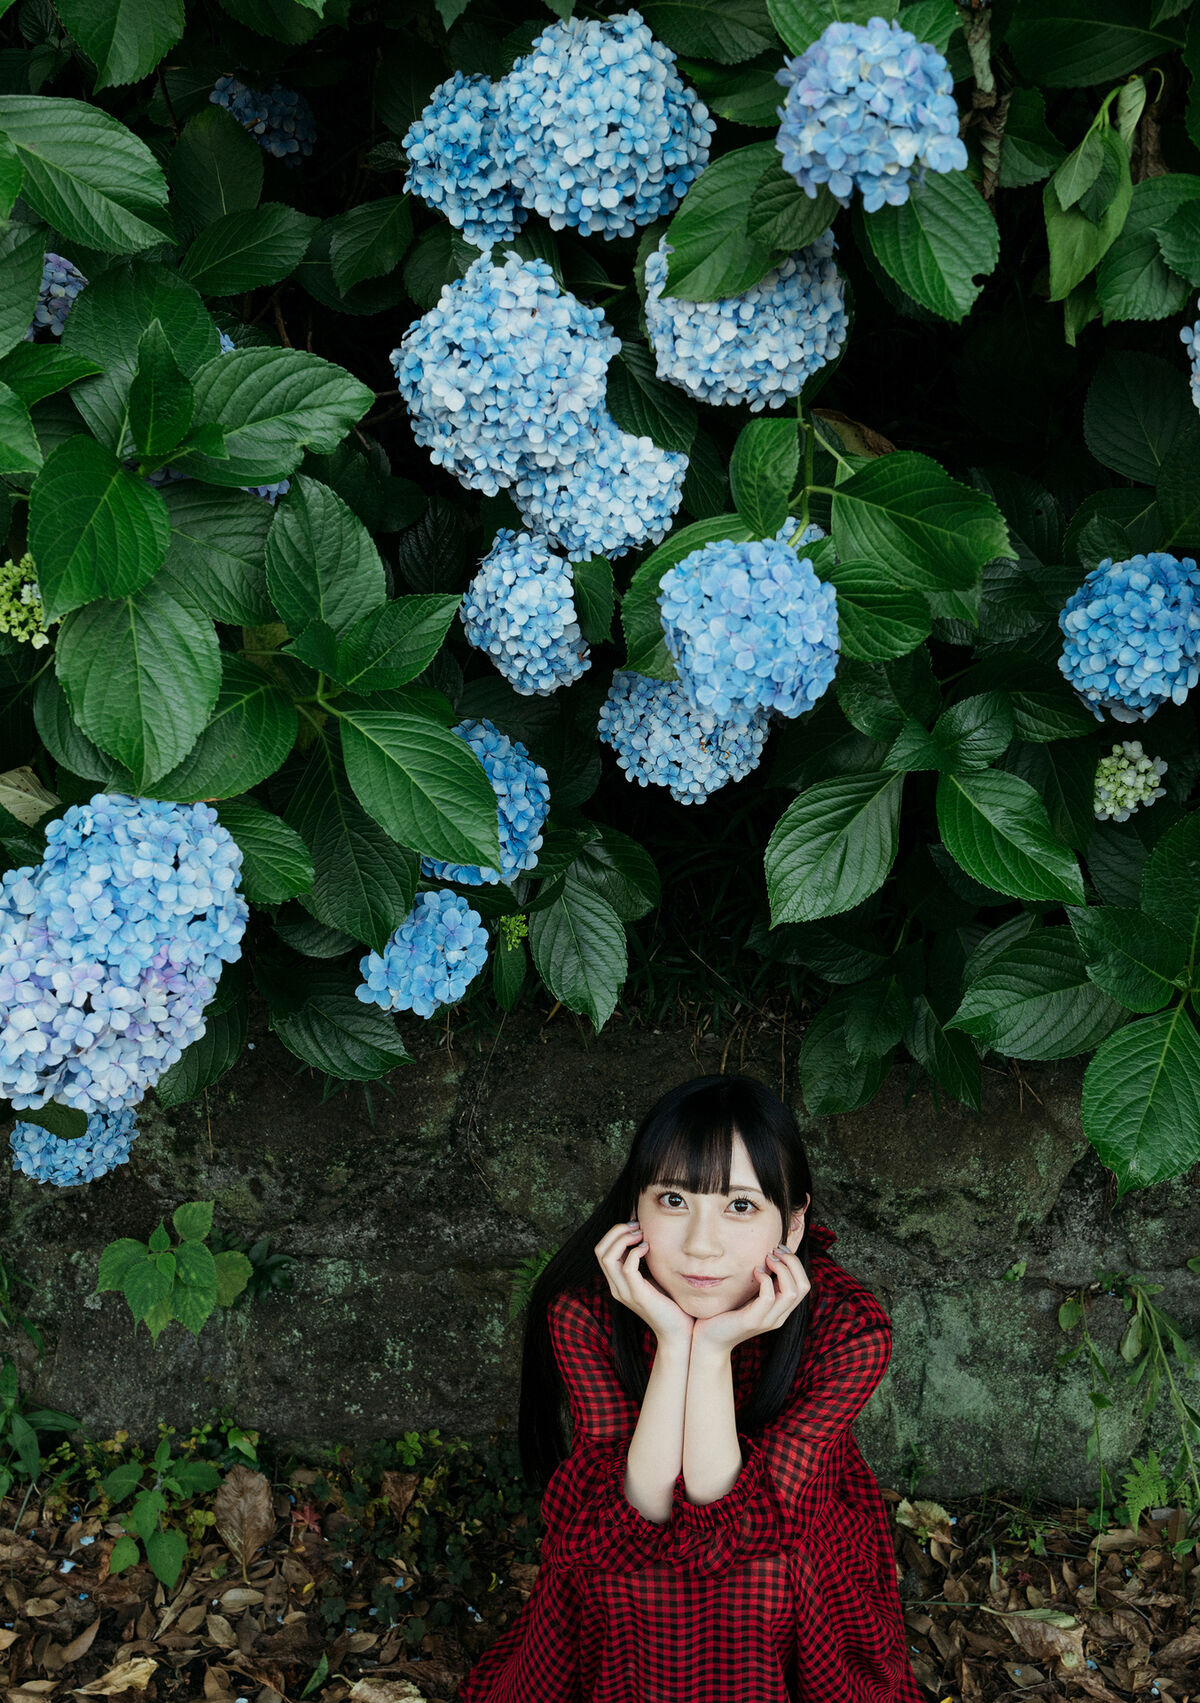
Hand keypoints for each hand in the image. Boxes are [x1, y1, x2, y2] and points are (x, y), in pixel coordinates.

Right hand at [594, 1223, 694, 1350]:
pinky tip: (648, 1248)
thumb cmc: (670, 1303)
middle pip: (600, 1251)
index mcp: (617, 1282)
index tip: (634, 1225)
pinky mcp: (637, 1296)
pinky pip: (627, 1268)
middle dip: (615, 1231)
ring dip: (623, 1239)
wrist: (678, 1332)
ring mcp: (624, 1292)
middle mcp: (616, 1287)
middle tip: (636, 1226)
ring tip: (641, 1235)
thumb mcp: (653, 1277)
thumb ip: (645, 1261)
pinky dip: (635, 1252)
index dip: (614, 1233)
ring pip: (607, 1257)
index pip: (601, 1250)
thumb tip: (646, 1235)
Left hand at [690, 1245, 810, 1354]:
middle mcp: (779, 1316)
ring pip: (791, 1292)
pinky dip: (764, 1279)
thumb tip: (768, 1256)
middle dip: (792, 1262)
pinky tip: (754, 1272)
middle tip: (774, 1251)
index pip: (804, 1285)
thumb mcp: (749, 1296)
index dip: (795, 1263)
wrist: (709, 1341)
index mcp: (781, 1310)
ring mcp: (767, 1320)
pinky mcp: (752, 1320)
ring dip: (781, 1269)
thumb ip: (761, 1283)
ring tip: (766, 1259)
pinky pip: (768, 1297)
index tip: (779, 1250)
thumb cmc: (725, 1313)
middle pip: (803, 1286)